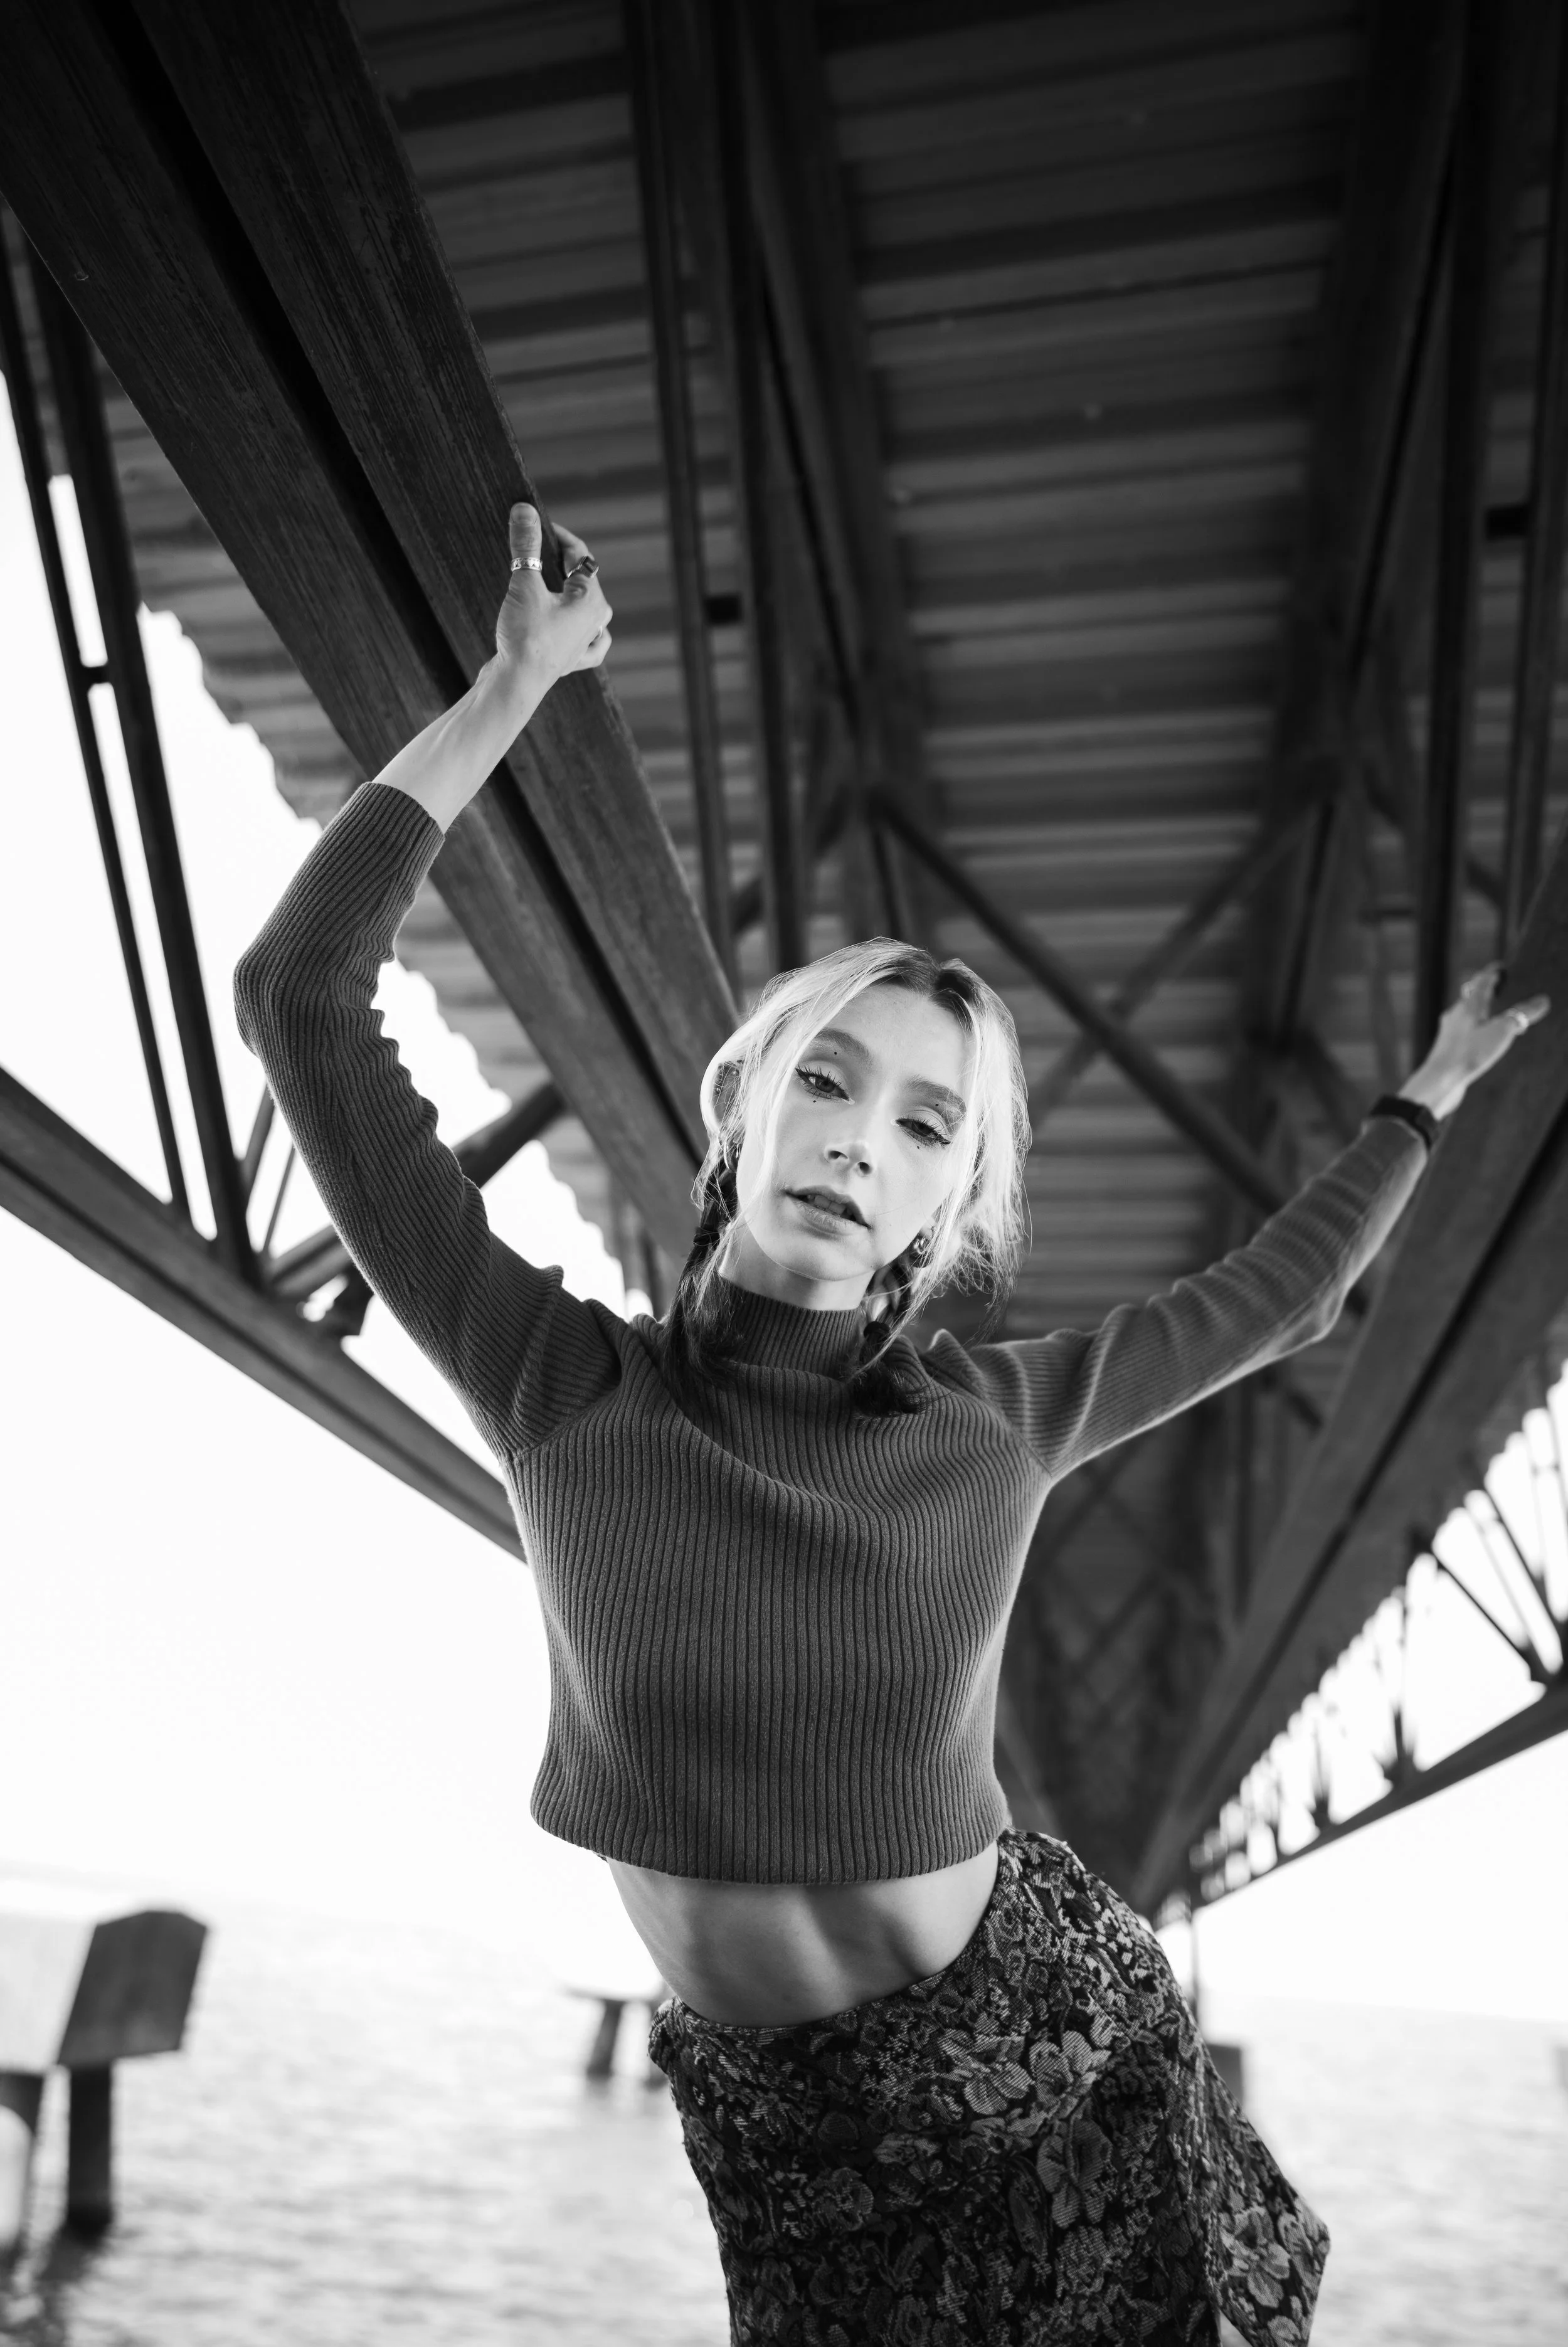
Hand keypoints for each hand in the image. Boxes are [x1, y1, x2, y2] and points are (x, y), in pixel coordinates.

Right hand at [494, 503, 612, 686]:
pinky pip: (584, 641)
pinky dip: (579, 631)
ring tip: (551, 582)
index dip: (557, 535)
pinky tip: (577, 630)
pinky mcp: (571, 660)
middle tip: (538, 548)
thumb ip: (525, 546)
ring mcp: (585, 643)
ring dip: (569, 593)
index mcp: (592, 600)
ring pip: (585, 609)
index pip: (579, 555)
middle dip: (561, 563)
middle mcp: (595, 622)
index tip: (536, 522)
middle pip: (582, 580)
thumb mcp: (524, 585)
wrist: (517, 684)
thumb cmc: (525, 637)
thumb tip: (524, 511)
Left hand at [1401, 964, 1550, 1120]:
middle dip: (1484, 992)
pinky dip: (1475, 1030)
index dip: (1492, 973)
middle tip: (1496, 988)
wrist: (1441, 1080)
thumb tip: (1541, 1001)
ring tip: (1493, 1016)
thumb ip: (1523, 1015)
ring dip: (1480, 1012)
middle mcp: (1455, 1015)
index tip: (1499, 968)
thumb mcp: (1503, 1030)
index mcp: (1468, 1005)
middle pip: (1470, 997)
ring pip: (1466, 1016)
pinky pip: (1463, 1033)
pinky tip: (1479, 1041)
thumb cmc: (1469, 1053)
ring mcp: (1449, 1033)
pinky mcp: (1447, 1049)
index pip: (1481, 982)